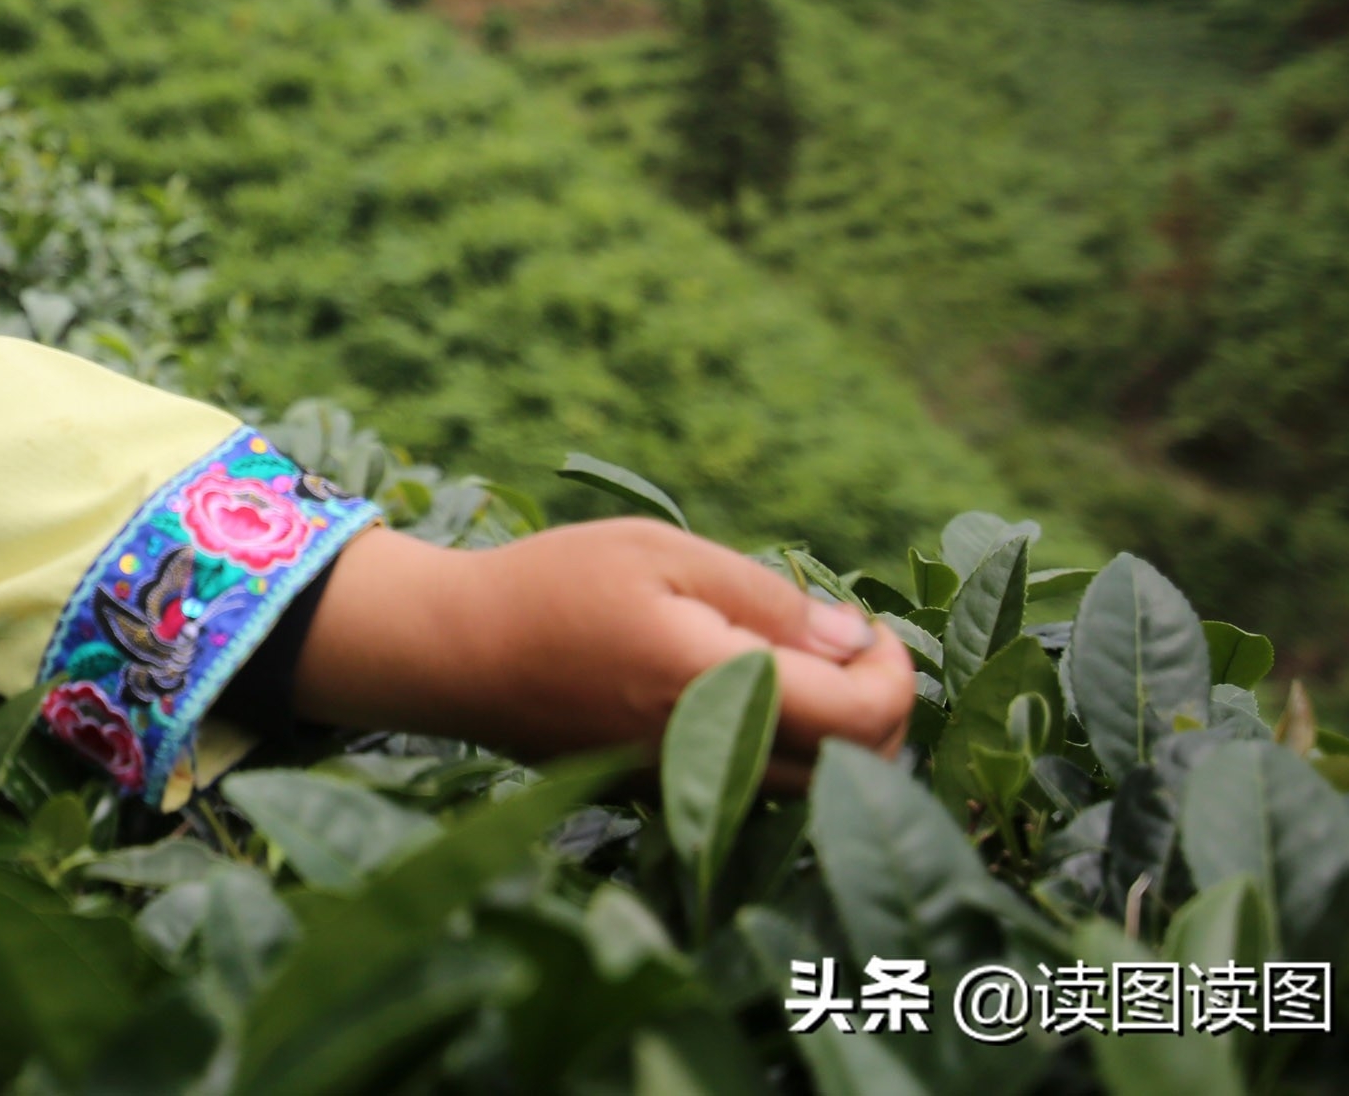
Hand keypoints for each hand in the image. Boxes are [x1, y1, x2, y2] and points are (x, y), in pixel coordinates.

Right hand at [293, 521, 913, 787]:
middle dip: (882, 712)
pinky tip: (750, 693)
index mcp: (719, 687)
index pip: (867, 717)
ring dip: (840, 740)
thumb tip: (853, 636)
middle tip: (851, 649)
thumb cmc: (553, 584)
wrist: (452, 652)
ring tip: (807, 669)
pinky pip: (756, 792)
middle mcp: (712, 755)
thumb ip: (765, 598)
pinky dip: (786, 754)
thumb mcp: (661, 553)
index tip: (870, 627)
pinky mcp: (660, 794)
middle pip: (859, 769)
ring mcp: (686, 785)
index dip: (896, 673)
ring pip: (812, 792)